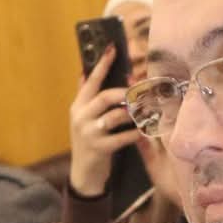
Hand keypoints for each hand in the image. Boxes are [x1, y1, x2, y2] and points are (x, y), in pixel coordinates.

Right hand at [69, 49, 142, 196]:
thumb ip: (85, 97)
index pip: (91, 80)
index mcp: (78, 106)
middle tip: (140, 91)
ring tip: (144, 113)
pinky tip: (141, 133)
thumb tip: (84, 73)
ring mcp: (89, 133)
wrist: (84, 174)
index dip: (102, 64)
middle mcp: (81, 117)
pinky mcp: (99, 148)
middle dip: (126, 92)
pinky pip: (122, 138)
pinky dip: (134, 134)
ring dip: (133, 113)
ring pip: (115, 116)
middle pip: (106, 96)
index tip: (112, 48)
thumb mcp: (82, 119)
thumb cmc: (88, 143)